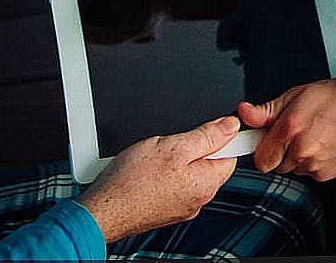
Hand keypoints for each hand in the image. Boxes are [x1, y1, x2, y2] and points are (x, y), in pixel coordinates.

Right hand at [78, 115, 240, 240]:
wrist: (104, 209)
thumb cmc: (133, 181)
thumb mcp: (174, 146)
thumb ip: (206, 135)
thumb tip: (230, 126)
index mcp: (206, 183)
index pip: (230, 155)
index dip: (222, 137)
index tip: (211, 127)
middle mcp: (198, 199)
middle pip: (208, 164)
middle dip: (193, 148)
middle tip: (172, 142)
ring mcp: (181, 206)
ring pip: (188, 173)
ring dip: (175, 160)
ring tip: (154, 157)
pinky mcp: (165, 209)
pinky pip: (173, 184)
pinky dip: (163, 174)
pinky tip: (147, 170)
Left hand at [238, 78, 335, 180]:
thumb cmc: (331, 100)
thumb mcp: (294, 96)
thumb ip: (265, 111)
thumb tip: (245, 113)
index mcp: (290, 129)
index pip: (260, 159)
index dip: (262, 149)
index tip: (265, 142)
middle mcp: (301, 150)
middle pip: (275, 164)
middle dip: (280, 151)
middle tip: (293, 133)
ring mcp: (314, 164)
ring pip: (292, 168)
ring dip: (296, 157)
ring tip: (310, 136)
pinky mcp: (325, 174)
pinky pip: (308, 172)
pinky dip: (311, 162)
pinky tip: (320, 145)